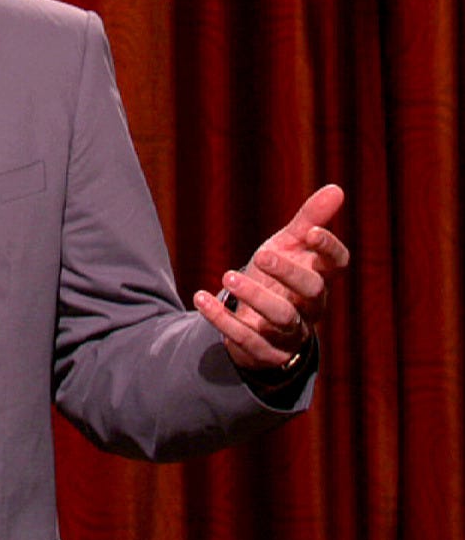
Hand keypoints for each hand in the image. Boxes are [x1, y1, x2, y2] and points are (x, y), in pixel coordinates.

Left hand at [193, 184, 350, 371]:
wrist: (259, 323)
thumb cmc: (278, 277)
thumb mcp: (289, 247)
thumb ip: (309, 220)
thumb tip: (337, 188)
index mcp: (320, 278)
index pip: (337, 265)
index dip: (329, 249)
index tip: (311, 232)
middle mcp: (310, 307)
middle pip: (311, 291)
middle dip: (288, 272)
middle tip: (261, 255)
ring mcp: (289, 332)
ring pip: (281, 317)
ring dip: (255, 297)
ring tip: (227, 275)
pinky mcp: (264, 351)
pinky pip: (245, 338)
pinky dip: (222, 319)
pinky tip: (201, 298)